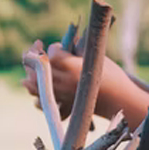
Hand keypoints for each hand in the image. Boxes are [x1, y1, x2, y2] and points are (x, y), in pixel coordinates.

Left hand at [21, 38, 141, 122]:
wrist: (118, 99)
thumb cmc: (110, 74)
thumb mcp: (94, 56)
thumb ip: (74, 50)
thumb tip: (57, 44)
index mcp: (73, 67)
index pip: (52, 54)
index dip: (53, 48)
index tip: (59, 46)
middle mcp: (64, 82)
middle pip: (37, 69)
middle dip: (33, 56)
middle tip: (36, 47)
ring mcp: (61, 95)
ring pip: (34, 85)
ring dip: (30, 74)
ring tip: (30, 65)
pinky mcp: (62, 105)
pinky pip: (41, 101)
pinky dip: (36, 92)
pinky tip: (34, 84)